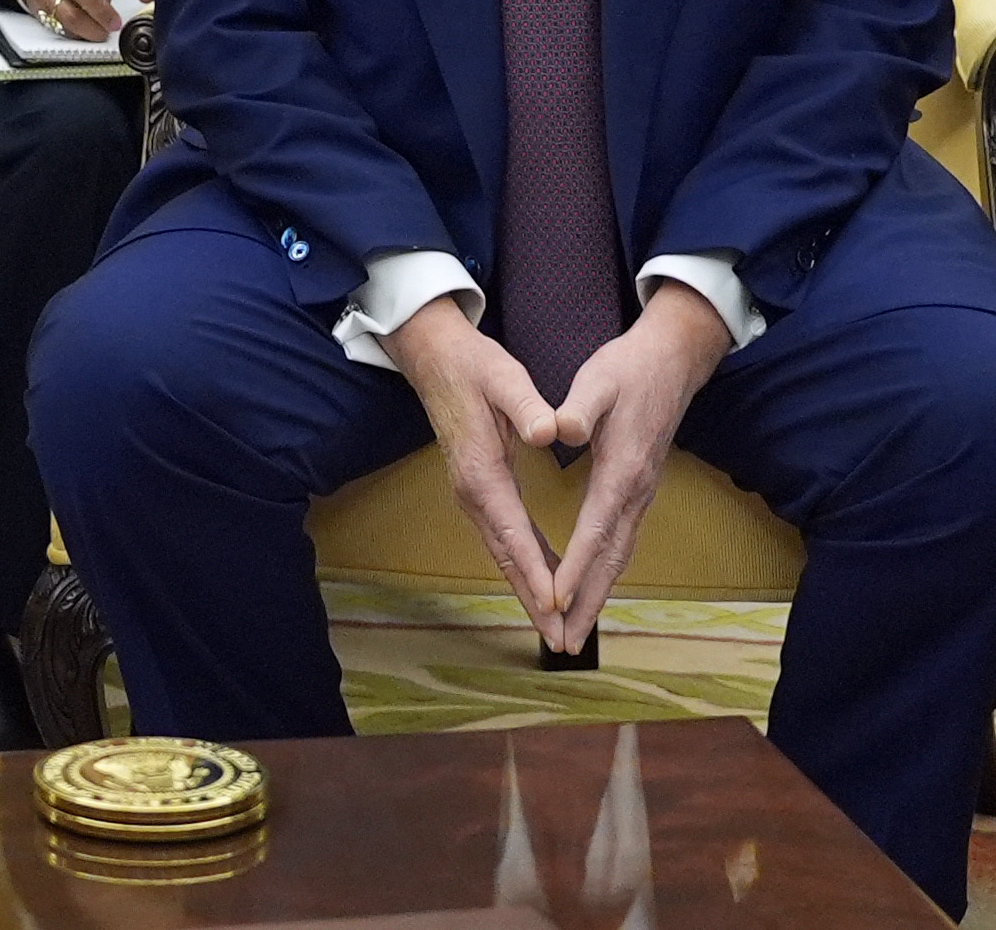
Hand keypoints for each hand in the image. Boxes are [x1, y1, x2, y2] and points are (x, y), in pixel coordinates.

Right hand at [381, 289, 577, 651]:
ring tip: (557, 627)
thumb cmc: (472, 365)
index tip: (558, 605)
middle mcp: (473, 494)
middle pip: (507, 559)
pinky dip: (526, 566)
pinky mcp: (479, 491)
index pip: (514, 533)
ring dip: (529, 591)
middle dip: (534, 601)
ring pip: (504, 555)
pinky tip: (547, 581)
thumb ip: (527, 405)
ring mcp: (473, 496)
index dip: (537, 571)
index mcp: (482, 472)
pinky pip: (505, 540)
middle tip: (562, 640)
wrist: (433, 356)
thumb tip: (550, 430)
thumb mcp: (503, 376)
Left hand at [529, 285, 735, 651]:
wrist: (672, 360)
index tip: (556, 599)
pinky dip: (605, 573)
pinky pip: (622, 544)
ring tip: (575, 632)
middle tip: (565, 643)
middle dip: (588, 602)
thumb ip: (580, 406)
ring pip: (619, 557)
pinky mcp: (640, 492)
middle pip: (611, 558)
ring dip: (598, 595)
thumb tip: (561, 429)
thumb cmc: (629, 368)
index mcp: (622, 469)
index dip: (575, 566)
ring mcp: (642, 495)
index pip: (595, 528)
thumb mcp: (599, 378)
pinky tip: (591, 589)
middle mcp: (636, 492)